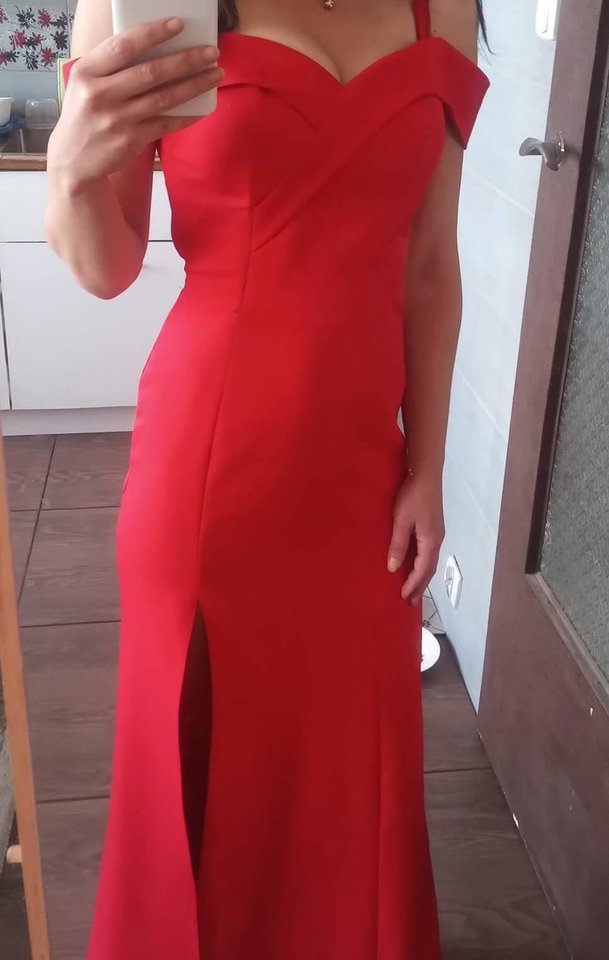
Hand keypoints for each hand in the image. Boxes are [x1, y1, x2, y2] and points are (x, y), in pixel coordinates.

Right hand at [47, 17, 222, 189]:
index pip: (123, 46)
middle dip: (186, 60)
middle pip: (150, 72)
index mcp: (87, 71)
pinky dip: (185, 116)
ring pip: (163, 98)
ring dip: (194, 85)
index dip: (152, 33)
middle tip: (211, 52)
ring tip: (215, 74)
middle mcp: (101, 94)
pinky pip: (165, 125)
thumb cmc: (84, 114)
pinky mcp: (130, 140)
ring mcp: (117, 119)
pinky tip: (203, 108)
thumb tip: (154, 47)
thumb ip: (111, 67)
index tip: (178, 24)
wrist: (73, 161)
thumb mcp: (85, 84)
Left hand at [387, 469, 444, 605]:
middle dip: (420, 586)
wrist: (426, 473)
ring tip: (414, 589)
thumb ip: (398, 544)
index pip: (423, 569)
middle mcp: (437, 540)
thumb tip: (393, 568)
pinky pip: (428, 552)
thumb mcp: (401, 520)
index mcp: (430, 540)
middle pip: (429, 569)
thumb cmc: (412, 495)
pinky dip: (423, 564)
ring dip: (422, 576)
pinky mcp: (433, 527)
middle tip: (411, 602)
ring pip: (430, 561)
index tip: (404, 597)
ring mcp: (436, 533)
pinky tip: (416, 566)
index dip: (413, 584)